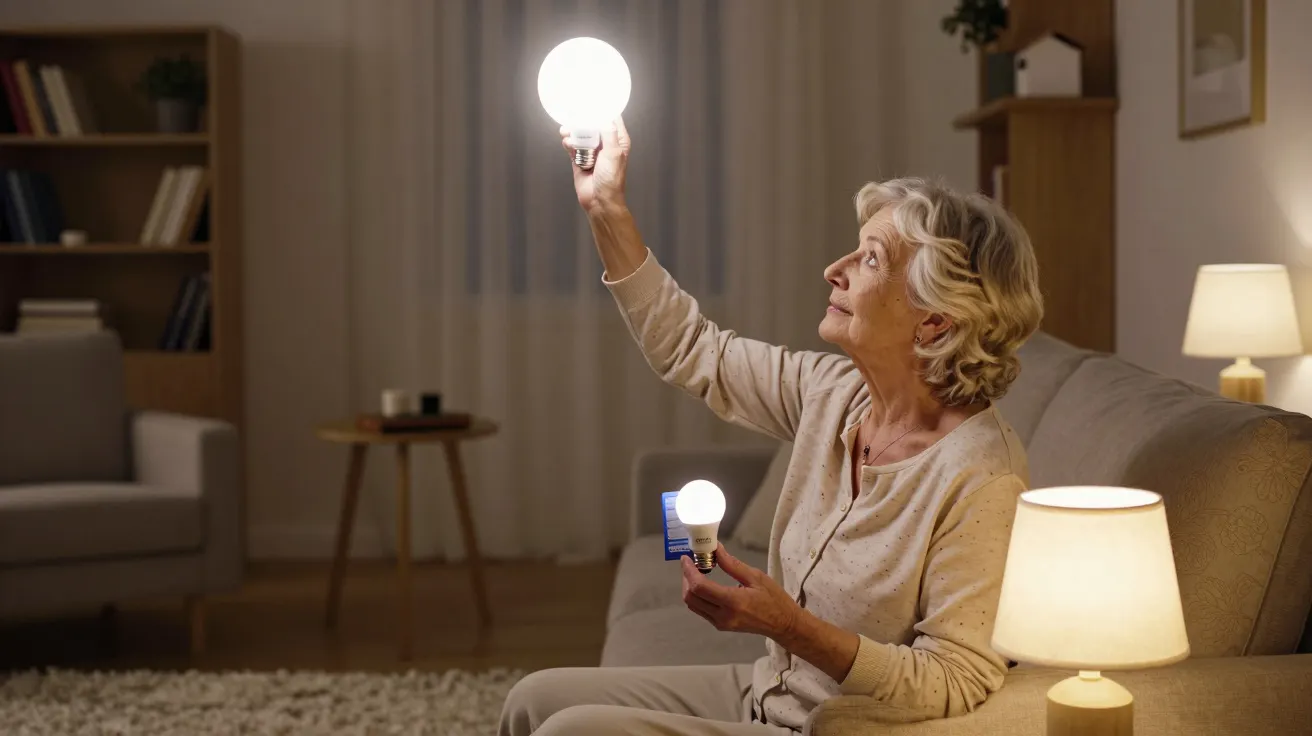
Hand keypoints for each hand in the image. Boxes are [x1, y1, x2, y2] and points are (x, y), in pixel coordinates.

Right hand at [560, 116, 629, 214]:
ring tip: (567, 132)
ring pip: (580, 134)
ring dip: (573, 131)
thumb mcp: (614, 153)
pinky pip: (572, 145)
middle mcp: (605, 144)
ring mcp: (592, 151)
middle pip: (593, 124)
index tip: (593, 102)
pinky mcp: (580, 159)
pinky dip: (568, 142)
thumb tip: (604, 117)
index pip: (612, 118)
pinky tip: (567, 143)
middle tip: (574, 117)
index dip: (603, 110)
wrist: (599, 201)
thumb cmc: (611, 180)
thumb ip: (609, 133)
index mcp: (617, 140)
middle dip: (583, 120)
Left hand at [681, 543, 801, 641]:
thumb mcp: (756, 577)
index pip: (699, 587)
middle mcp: (723, 615)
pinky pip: (700, 610)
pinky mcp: (720, 626)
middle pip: (691, 597)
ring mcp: (720, 623)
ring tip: (696, 572)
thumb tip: (715, 549)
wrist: (783, 624)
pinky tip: (704, 584)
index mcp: (733, 602)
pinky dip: (697, 596)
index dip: (688, 571)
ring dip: (689, 588)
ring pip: (693, 605)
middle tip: (691, 563)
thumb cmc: (774, 598)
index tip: (686, 558)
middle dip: (686, 578)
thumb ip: (732, 564)